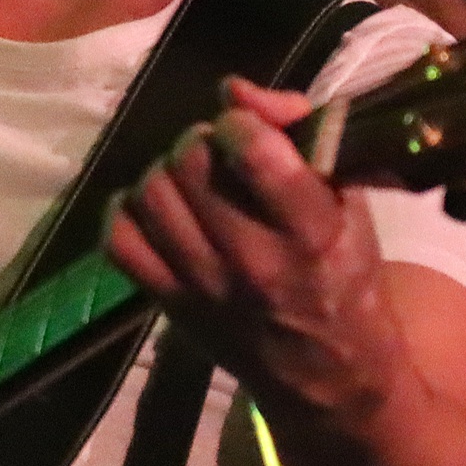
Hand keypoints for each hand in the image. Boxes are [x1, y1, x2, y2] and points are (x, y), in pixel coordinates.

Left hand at [104, 76, 404, 419]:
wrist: (330, 376)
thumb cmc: (346, 275)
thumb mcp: (348, 203)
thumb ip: (302, 137)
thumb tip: (235, 90)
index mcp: (309, 230)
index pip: (249, 150)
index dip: (239, 122)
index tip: (248, 131)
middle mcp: (251, 259)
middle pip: (190, 163)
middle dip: (201, 141)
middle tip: (219, 154)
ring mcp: (202, 285)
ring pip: (151, 193)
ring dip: (167, 171)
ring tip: (192, 179)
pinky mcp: (169, 304)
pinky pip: (118, 241)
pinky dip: (126, 211)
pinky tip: (154, 207)